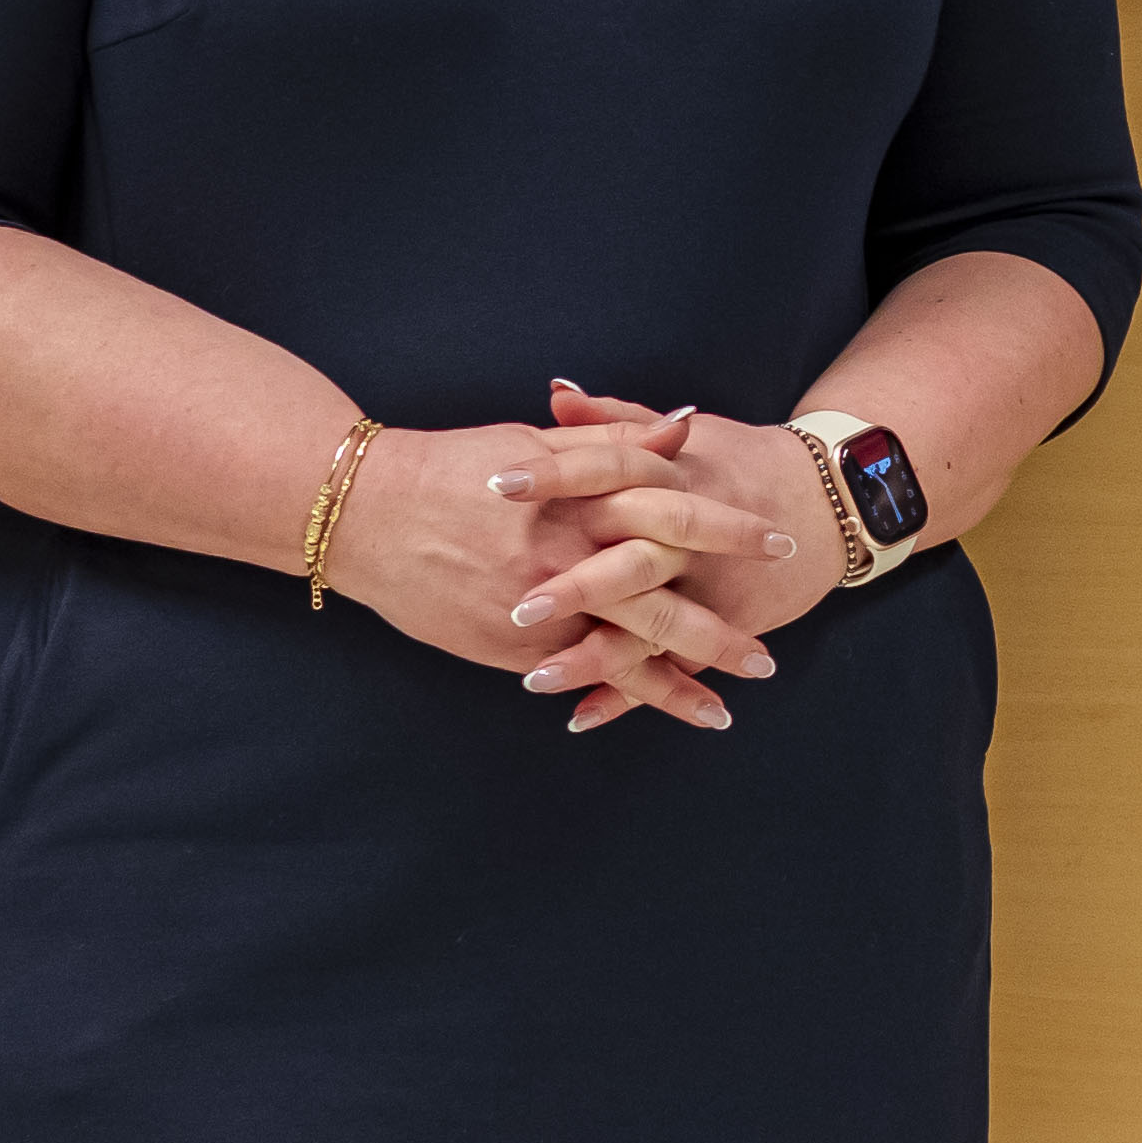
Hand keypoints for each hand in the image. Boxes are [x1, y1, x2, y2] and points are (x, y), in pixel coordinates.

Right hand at [311, 408, 783, 731]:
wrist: (363, 514)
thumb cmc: (452, 468)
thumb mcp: (536, 443)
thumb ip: (614, 441)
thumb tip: (686, 428)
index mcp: (581, 500)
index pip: (676, 513)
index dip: (730, 531)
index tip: (778, 543)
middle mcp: (567, 560)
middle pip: (663, 601)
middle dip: (720, 632)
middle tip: (767, 656)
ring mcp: (539, 612)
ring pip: (625, 654)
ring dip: (679, 684)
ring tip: (726, 710)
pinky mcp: (509, 648)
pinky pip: (578, 677)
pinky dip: (617, 696)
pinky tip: (651, 714)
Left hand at [521, 382, 845, 732]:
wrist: (826, 501)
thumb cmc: (739, 461)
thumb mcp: (685, 435)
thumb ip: (614, 420)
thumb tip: (556, 392)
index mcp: (673, 476)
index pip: (607, 468)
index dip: (553, 476)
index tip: (497, 483)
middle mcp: (691, 536)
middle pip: (633, 560)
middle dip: (580, 588)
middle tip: (521, 608)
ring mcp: (709, 586)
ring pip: (652, 627)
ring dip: (596, 657)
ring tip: (536, 678)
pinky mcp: (723, 623)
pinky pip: (675, 666)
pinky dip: (633, 695)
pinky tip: (581, 716)